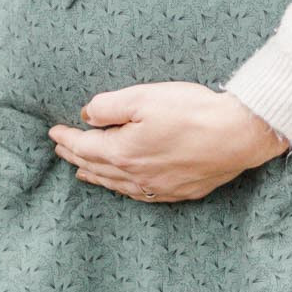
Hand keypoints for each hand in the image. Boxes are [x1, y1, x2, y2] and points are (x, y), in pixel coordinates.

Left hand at [49, 82, 289, 201]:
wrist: (238, 134)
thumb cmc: (192, 111)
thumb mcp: (143, 97)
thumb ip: (108, 106)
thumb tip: (86, 115)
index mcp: (123, 152)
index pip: (85, 146)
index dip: (67, 139)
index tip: (53, 132)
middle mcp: (136, 176)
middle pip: (97, 167)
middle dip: (76, 157)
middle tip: (61, 150)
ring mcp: (159, 187)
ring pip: (117, 185)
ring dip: (96, 176)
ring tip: (82, 172)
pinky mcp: (180, 191)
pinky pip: (141, 194)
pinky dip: (123, 188)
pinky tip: (124, 186)